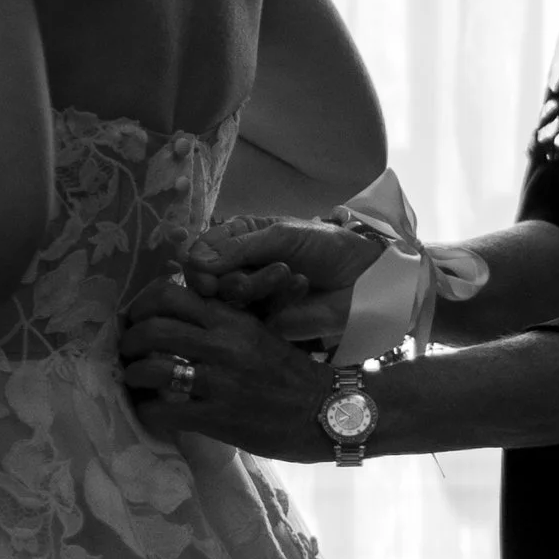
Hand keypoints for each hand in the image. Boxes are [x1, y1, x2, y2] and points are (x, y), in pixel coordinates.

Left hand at [120, 278, 335, 459]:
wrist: (324, 410)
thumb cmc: (290, 373)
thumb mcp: (258, 333)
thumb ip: (222, 323)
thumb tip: (179, 314)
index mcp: (231, 319)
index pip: (171, 294)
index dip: (143, 305)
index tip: (138, 318)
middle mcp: (222, 344)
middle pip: (153, 328)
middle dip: (130, 340)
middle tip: (127, 351)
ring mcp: (219, 381)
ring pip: (152, 368)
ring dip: (133, 374)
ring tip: (133, 380)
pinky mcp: (218, 417)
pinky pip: (165, 410)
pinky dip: (148, 410)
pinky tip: (149, 411)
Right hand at [181, 214, 384, 349]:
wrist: (364, 276)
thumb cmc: (325, 245)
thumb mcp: (281, 235)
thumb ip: (238, 247)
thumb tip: (194, 260)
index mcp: (240, 240)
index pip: (201, 254)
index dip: (199, 266)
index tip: (207, 277)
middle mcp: (241, 268)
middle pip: (210, 283)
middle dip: (234, 279)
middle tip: (257, 276)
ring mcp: (254, 298)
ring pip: (231, 301)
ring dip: (258, 285)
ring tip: (288, 273)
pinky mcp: (269, 322)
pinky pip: (256, 316)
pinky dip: (277, 298)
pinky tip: (301, 285)